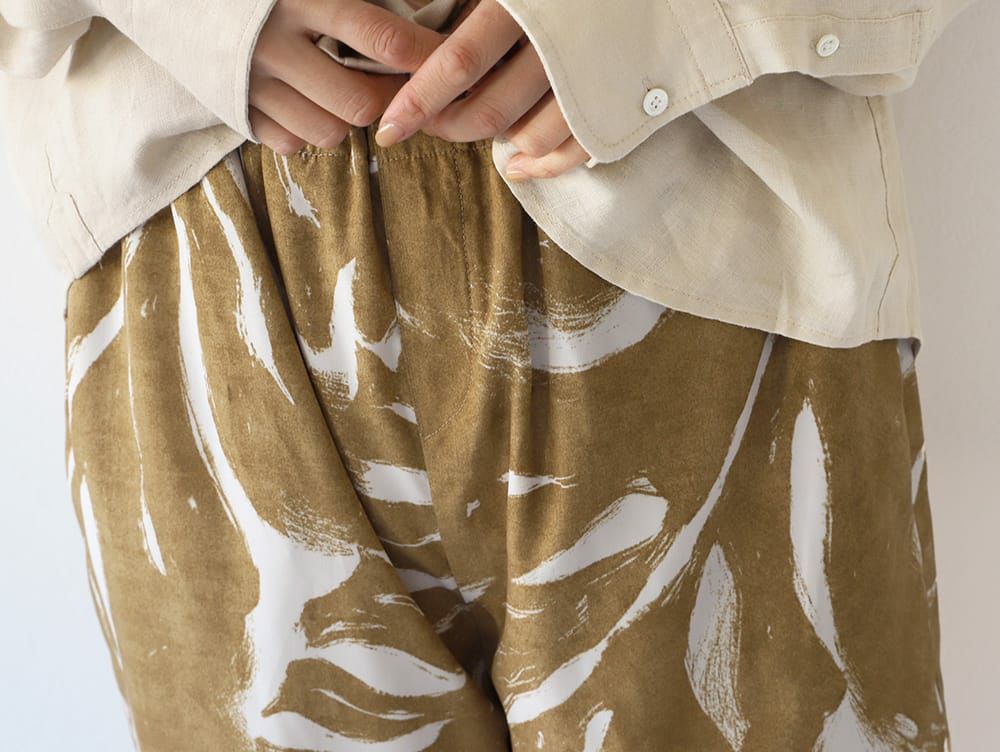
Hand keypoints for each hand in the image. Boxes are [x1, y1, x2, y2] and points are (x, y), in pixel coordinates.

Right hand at [249, 0, 445, 154]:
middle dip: (387, 98)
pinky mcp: (234, 110)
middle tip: (396, 84)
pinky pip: (292, 143)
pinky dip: (306, 129)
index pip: (382, 38)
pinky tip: (307, 101)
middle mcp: (275, 44)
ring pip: (330, 132)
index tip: (448, 60)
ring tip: (344, 89)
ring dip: (347, 118)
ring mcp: (251, 83)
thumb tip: (420, 8)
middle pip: (360, 103)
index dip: (423, 55)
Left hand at [375, 0, 590, 179]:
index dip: (418, 100)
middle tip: (428, 123)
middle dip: (448, 126)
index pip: (459, 63)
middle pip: (488, 111)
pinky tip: (518, 164)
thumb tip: (415, 17)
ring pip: (527, 137)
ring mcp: (591, 82)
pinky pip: (572, 154)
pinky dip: (541, 166)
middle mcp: (558, 48)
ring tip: (474, 125)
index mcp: (527, 2)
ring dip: (493, 143)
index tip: (390, 127)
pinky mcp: (618, 106)